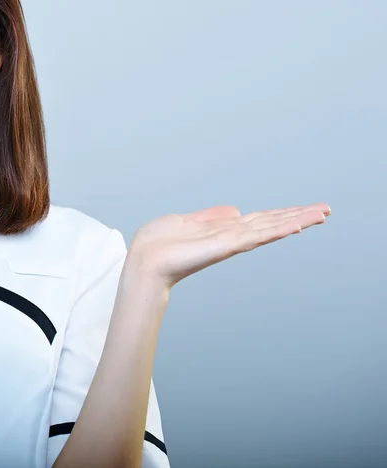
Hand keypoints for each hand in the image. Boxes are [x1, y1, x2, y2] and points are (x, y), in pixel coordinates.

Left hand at [125, 203, 330, 290]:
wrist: (144, 260)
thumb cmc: (158, 244)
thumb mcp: (187, 220)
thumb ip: (211, 216)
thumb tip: (237, 209)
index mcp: (223, 230)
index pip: (259, 220)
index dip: (281, 214)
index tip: (304, 209)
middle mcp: (232, 237)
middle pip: (271, 223)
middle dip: (298, 216)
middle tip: (326, 209)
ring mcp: (231, 243)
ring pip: (270, 228)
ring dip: (297, 220)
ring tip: (322, 213)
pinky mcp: (225, 246)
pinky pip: (256, 236)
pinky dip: (277, 229)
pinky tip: (296, 224)